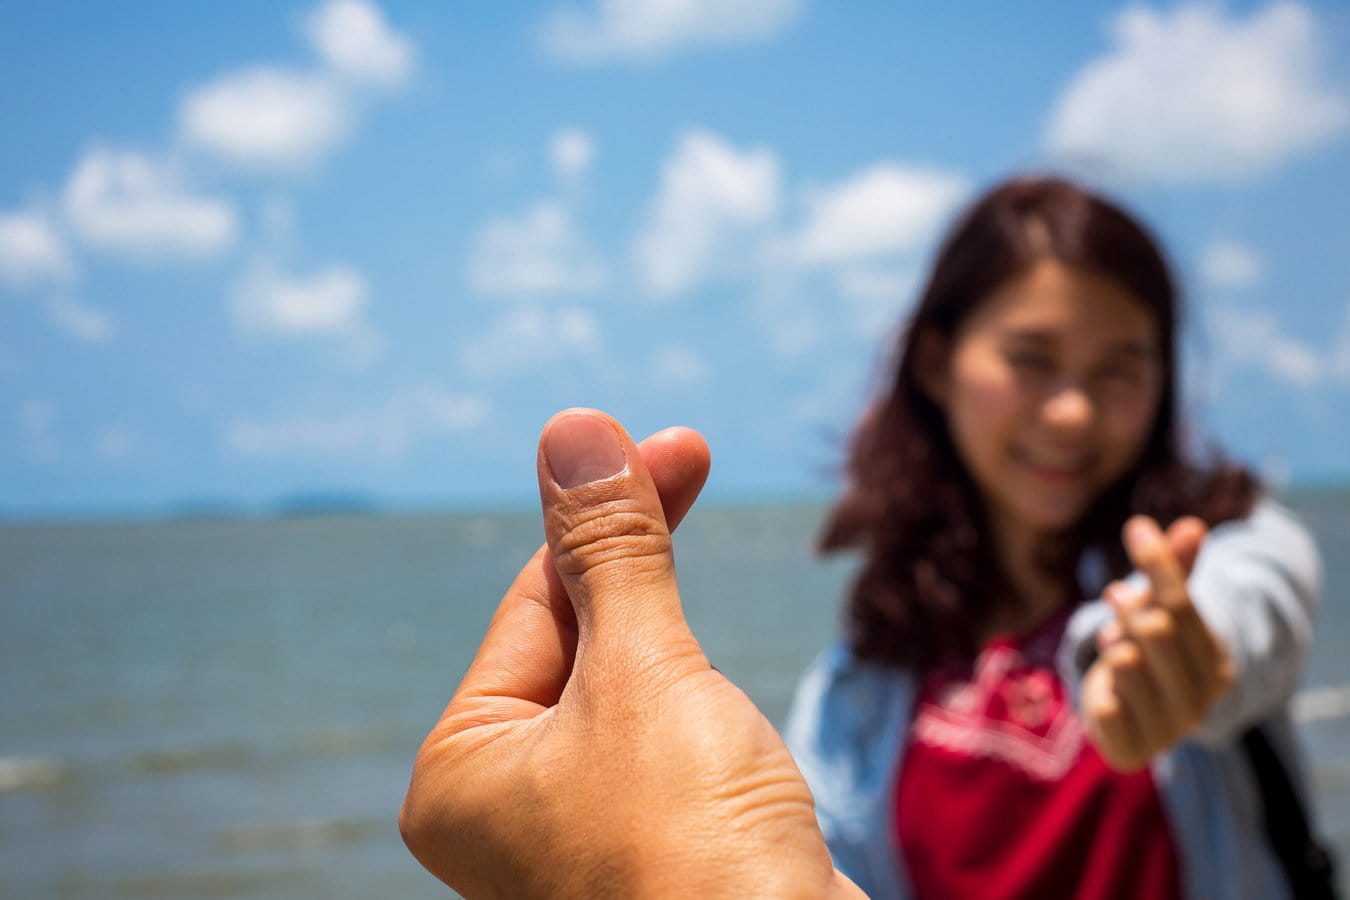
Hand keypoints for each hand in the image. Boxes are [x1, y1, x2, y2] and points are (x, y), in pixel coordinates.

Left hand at [400, 409, 861, 898]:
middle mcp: (508, 803)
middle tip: (689, 455)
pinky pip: (664, 742)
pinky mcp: (651, 848)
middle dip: (639, 561)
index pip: (536, 599)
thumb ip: (610, 552)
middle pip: (579, 635)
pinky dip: (700, 701)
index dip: (605, 511)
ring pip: (629, 687)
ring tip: (718, 656)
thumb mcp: (645, 675)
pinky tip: (730, 721)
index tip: (672, 443)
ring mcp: (579, 831)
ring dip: (677, 640)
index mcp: (465, 767)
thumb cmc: (695, 847)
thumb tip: (570, 429)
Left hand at [1081, 515, 1234, 771]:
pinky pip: (1108, 709)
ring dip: (1112, 643)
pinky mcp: (1132, 750)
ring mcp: (1168, 729)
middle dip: (1130, 607)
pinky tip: (1105, 688)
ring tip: (1113, 642)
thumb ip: (1175, 573)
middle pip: (1155, 630)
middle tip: (1117, 596)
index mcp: (1217, 665)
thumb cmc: (1146, 654)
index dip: (1157, 564)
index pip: (1183, 603)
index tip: (1136, 529)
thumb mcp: (1161, 611)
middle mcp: (1200, 700)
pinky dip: (1101, 690)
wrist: (1127, 721)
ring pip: (1127, 663)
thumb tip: (1191, 524)